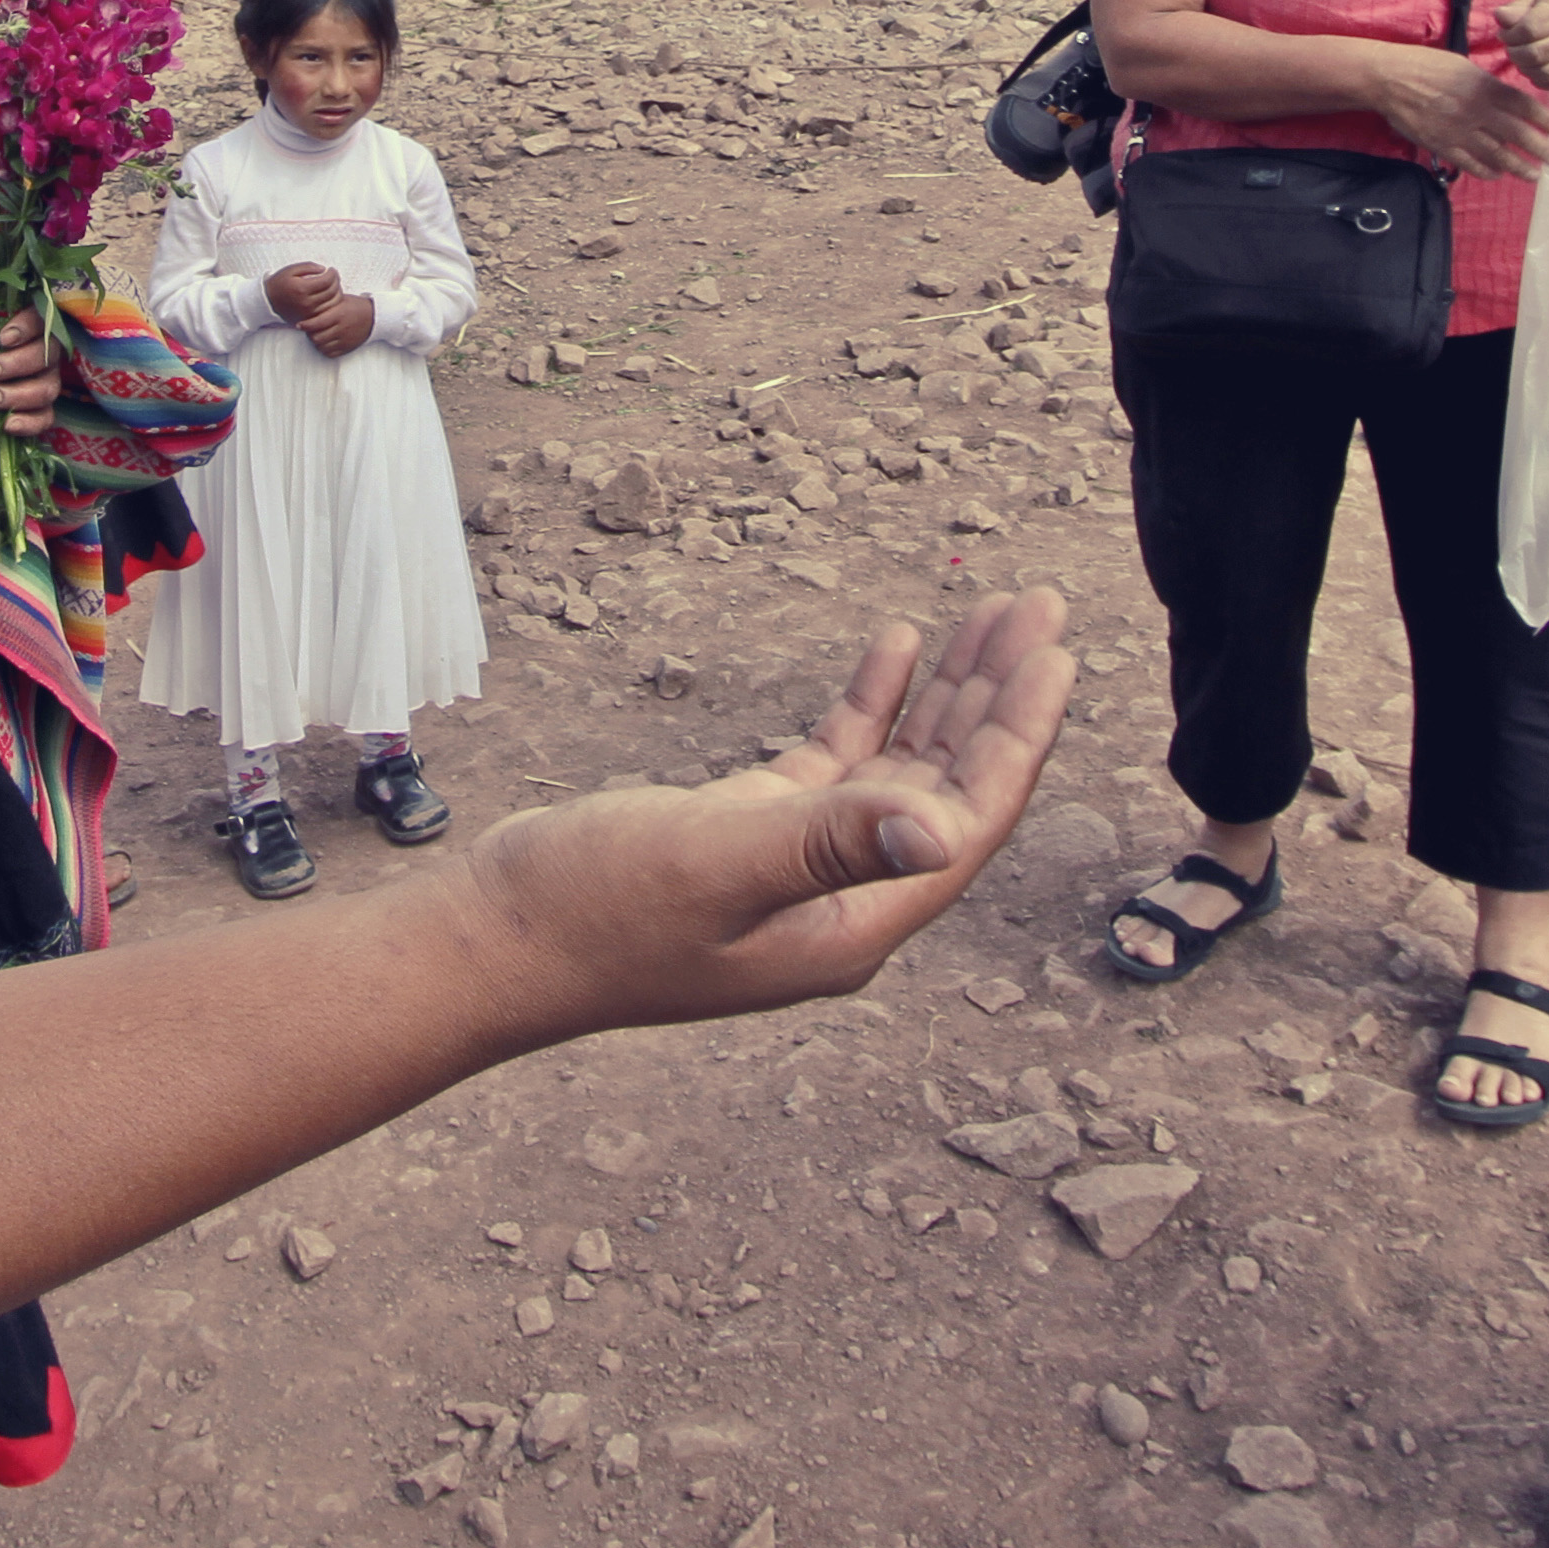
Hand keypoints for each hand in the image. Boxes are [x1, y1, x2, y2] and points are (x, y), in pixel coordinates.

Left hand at [0, 313, 61, 436]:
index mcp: (32, 324)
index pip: (42, 319)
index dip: (27, 328)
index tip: (3, 338)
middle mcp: (46, 352)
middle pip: (46, 358)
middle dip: (14, 365)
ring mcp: (47, 381)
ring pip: (46, 389)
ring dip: (15, 395)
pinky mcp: (41, 409)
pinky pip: (45, 418)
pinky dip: (29, 423)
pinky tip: (7, 424)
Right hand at [263, 261, 338, 327]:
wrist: (267, 302)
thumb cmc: (280, 283)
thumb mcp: (291, 270)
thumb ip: (308, 267)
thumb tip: (324, 269)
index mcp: (302, 289)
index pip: (327, 281)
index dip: (333, 273)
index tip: (331, 269)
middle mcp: (307, 303)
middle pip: (332, 292)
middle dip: (336, 281)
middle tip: (334, 276)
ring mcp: (309, 313)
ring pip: (333, 303)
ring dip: (337, 293)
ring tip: (333, 285)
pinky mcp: (309, 319)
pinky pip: (328, 312)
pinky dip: (333, 303)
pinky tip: (330, 296)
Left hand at [300, 288, 377, 355]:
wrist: (374, 317)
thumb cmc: (354, 306)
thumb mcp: (340, 300)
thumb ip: (325, 304)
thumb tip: (306, 306)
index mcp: (338, 314)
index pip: (316, 323)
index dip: (305, 325)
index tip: (299, 324)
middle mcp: (341, 328)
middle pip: (316, 337)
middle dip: (309, 334)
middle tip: (309, 329)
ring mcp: (344, 339)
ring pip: (321, 347)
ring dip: (316, 342)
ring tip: (317, 334)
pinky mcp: (347, 347)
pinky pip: (330, 353)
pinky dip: (324, 349)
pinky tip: (325, 341)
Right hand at [453, 591, 1076, 1027]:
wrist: (494, 938)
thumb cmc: (593, 912)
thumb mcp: (716, 863)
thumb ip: (829, 842)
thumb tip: (942, 830)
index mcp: (852, 927)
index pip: (966, 823)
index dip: (1018, 737)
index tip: (1055, 654)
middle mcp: (840, 905)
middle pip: (947, 789)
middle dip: (997, 699)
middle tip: (1039, 609)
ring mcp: (795, 872)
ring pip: (898, 769)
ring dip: (945, 693)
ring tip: (991, 615)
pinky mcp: (748, 837)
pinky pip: (836, 764)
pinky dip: (870, 704)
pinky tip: (897, 645)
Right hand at [1365, 43, 1548, 179]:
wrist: (1389, 80)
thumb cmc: (1425, 66)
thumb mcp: (1463, 66)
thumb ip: (1487, 84)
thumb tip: (1508, 100)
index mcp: (1484, 87)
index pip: (1523, 106)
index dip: (1545, 119)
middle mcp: (1476, 111)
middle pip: (1516, 133)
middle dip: (1540, 148)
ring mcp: (1459, 131)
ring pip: (1497, 154)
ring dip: (1519, 166)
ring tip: (1534, 174)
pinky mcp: (1442, 145)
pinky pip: (1470, 163)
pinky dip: (1487, 171)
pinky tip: (1498, 174)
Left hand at [1496, 0, 1548, 91]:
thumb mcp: (1537, 0)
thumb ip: (1516, 9)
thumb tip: (1499, 15)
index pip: (1530, 28)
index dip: (1511, 35)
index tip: (1505, 34)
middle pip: (1536, 53)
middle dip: (1515, 53)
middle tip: (1511, 48)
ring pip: (1545, 73)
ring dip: (1525, 68)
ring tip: (1521, 58)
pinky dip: (1538, 79)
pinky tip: (1535, 67)